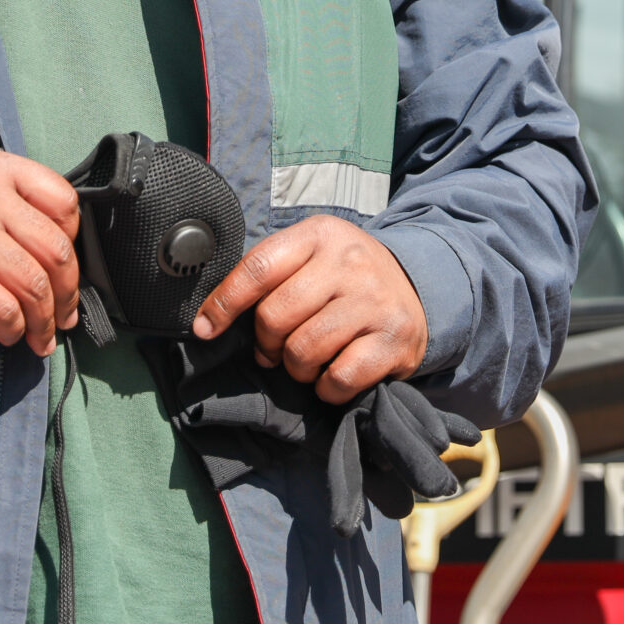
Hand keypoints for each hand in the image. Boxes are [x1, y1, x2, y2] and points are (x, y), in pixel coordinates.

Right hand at [0, 150, 79, 354]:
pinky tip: (8, 334)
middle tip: (64, 313)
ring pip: (33, 285)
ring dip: (44, 319)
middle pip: (55, 249)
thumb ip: (6, 196)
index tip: (65, 265)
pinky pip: (2, 309)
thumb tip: (55, 242)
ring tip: (41, 335)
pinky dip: (13, 328)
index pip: (62, 201)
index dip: (73, 240)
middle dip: (67, 291)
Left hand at [192, 216, 426, 403]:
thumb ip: (269, 277)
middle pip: (275, 316)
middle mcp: (349, 262)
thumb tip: (209, 319)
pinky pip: (338, 378)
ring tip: (307, 361)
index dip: (224, 304)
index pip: (257, 268)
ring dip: (296, 368)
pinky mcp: (394, 339)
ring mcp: (374, 301)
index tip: (205, 329)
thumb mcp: (311, 257)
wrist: (418, 289)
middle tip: (276, 348)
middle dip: (267, 343)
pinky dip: (327, 388)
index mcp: (320, 235)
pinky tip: (333, 374)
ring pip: (303, 350)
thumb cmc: (346, 279)